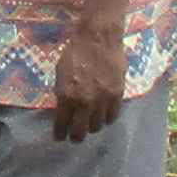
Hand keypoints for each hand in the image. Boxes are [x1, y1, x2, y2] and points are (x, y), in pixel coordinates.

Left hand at [48, 17, 128, 144]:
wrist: (98, 38)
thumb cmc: (75, 52)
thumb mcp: (60, 74)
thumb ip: (63, 94)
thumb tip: (65, 110)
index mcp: (66, 96)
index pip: (62, 125)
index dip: (60, 134)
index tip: (60, 137)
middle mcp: (84, 102)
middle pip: (80, 132)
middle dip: (75, 137)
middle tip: (75, 137)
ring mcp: (102, 100)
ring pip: (97, 126)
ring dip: (92, 126)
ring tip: (90, 124)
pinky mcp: (117, 95)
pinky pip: (113, 116)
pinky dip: (107, 118)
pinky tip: (104, 116)